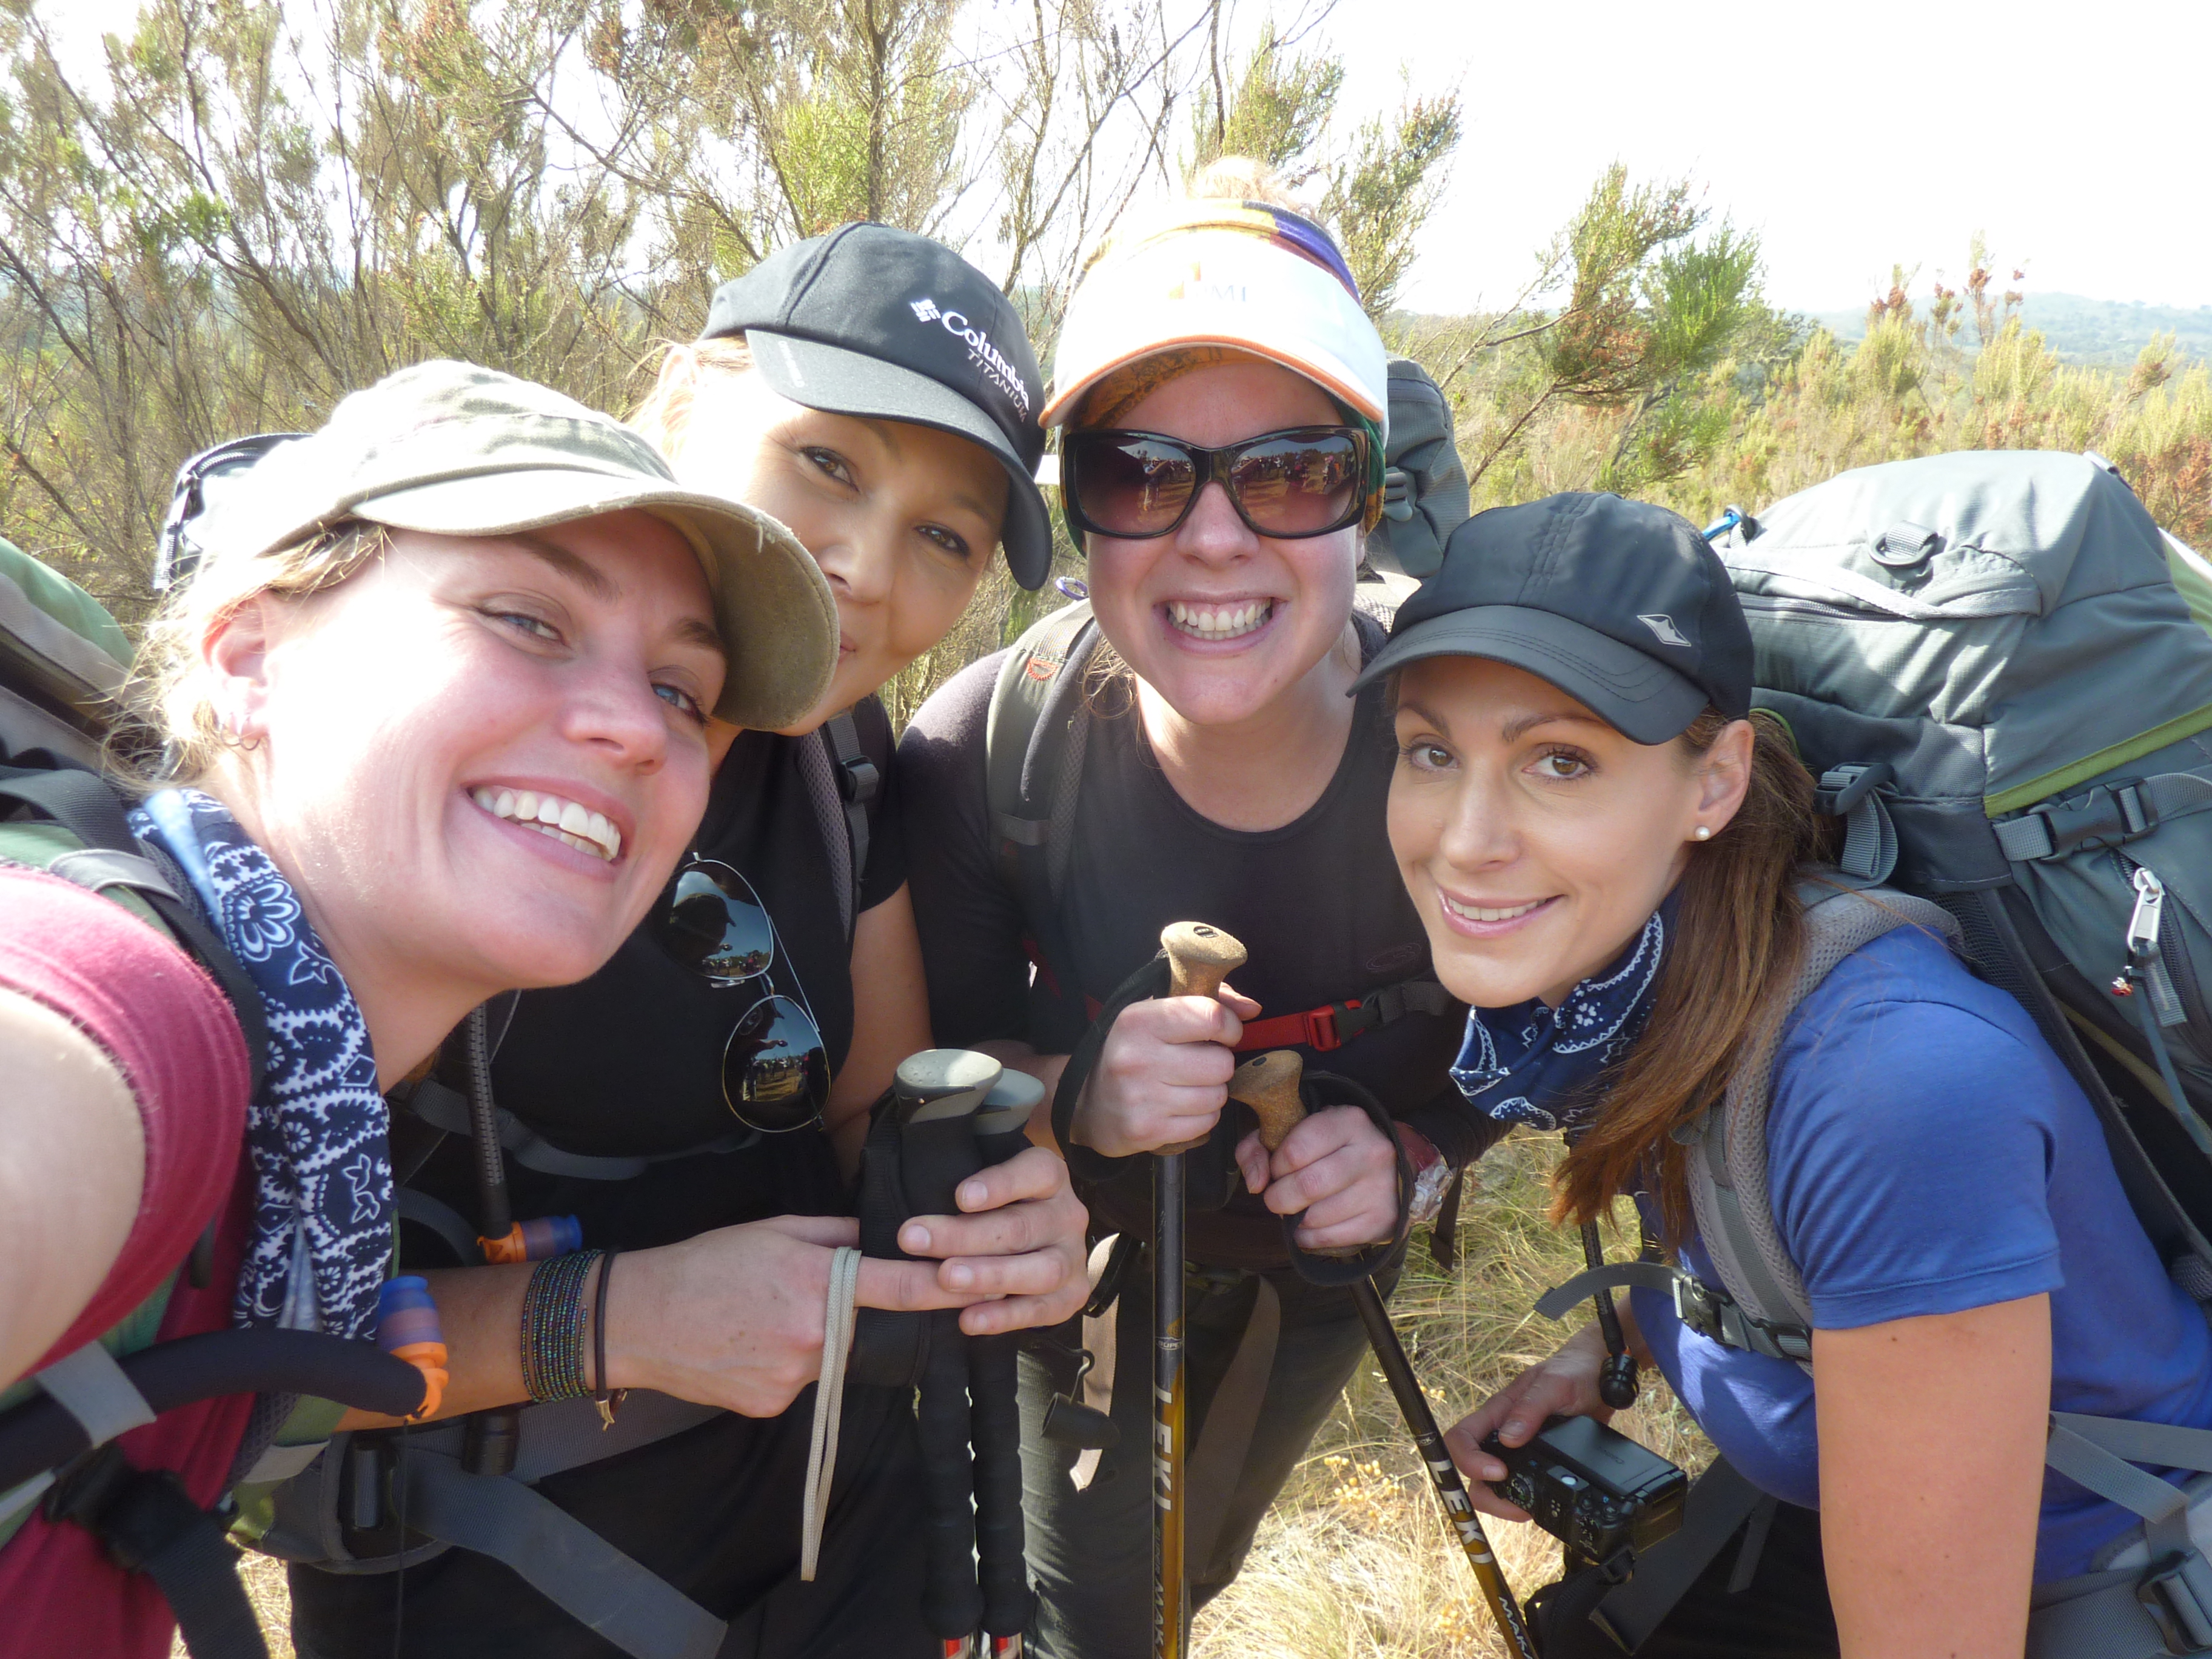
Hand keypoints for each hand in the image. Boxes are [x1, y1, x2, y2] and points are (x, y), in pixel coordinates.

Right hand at [610, 1214, 997, 1416]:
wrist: (639, 1320)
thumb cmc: (706, 1264)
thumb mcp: (775, 1229)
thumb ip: (836, 1235)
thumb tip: (882, 1238)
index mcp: (817, 1282)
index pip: (900, 1288)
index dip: (943, 1288)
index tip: (976, 1284)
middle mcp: (813, 1336)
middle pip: (867, 1330)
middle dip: (861, 1316)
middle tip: (818, 1298)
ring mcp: (792, 1378)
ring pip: (833, 1359)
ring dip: (819, 1340)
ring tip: (768, 1318)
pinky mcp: (771, 1406)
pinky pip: (801, 1384)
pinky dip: (789, 1364)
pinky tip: (751, 1345)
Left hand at [897, 1145, 1091, 1335]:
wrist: (1031, 1247)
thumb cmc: (994, 1210)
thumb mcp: (981, 1191)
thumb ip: (954, 1194)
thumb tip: (906, 1211)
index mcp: (1049, 1177)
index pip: (1035, 1172)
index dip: (1000, 1183)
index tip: (960, 1196)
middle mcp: (1068, 1215)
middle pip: (1022, 1226)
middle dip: (965, 1235)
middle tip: (915, 1239)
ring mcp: (1073, 1258)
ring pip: (1040, 1269)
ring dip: (989, 1276)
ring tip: (946, 1278)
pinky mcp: (1072, 1296)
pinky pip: (1043, 1310)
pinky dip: (1006, 1317)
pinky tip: (968, 1320)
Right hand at [1070, 984, 1260, 1156]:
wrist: (1085, 1103)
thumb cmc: (1132, 1051)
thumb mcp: (1157, 1015)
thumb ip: (1208, 1001)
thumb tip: (1252, 1010)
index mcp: (1139, 1020)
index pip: (1211, 1017)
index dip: (1229, 1027)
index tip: (1221, 1034)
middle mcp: (1137, 1058)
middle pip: (1221, 1063)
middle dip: (1219, 1064)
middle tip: (1199, 1064)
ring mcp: (1142, 1098)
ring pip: (1217, 1096)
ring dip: (1211, 1092)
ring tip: (1188, 1087)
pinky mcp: (1148, 1131)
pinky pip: (1206, 1123)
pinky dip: (1202, 1117)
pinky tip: (1180, 1108)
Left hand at [1233, 1106, 1397, 1249]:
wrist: (1387, 1168)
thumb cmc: (1329, 1147)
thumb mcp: (1293, 1130)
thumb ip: (1258, 1147)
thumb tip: (1255, 1184)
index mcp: (1349, 1121)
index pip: (1295, 1151)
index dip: (1276, 1166)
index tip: (1277, 1169)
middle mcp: (1371, 1152)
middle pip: (1307, 1186)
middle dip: (1279, 1197)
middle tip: (1278, 1196)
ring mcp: (1380, 1189)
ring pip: (1316, 1217)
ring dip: (1295, 1218)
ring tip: (1298, 1207)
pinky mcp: (1381, 1221)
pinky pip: (1328, 1239)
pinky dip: (1308, 1236)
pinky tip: (1310, 1224)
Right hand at [1442, 1323, 1615, 1521]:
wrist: (1600, 1379)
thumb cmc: (1572, 1372)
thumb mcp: (1555, 1385)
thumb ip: (1530, 1408)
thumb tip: (1508, 1439)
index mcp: (1497, 1413)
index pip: (1461, 1437)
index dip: (1470, 1460)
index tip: (1499, 1472)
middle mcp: (1501, 1434)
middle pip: (1472, 1472)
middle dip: (1487, 1496)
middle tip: (1517, 1506)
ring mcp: (1517, 1451)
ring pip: (1492, 1486)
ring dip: (1504, 1503)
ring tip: (1529, 1510)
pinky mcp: (1536, 1463)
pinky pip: (1519, 1487)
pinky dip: (1524, 1501)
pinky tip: (1540, 1505)